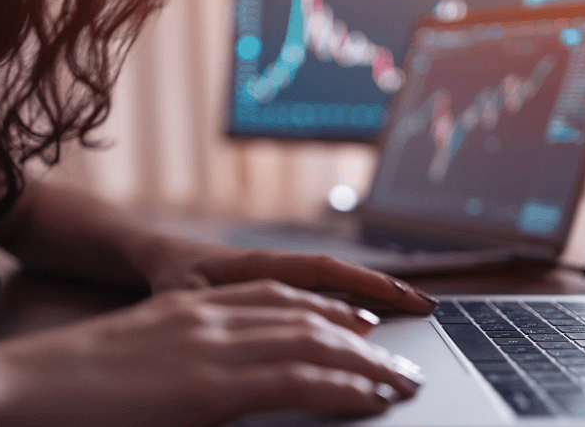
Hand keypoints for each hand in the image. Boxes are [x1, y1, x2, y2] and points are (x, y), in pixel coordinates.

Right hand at [0, 280, 425, 426]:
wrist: (12, 388)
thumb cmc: (63, 387)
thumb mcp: (132, 359)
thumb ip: (178, 364)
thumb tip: (204, 385)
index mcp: (187, 309)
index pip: (274, 295)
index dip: (324, 305)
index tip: (359, 321)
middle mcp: (207, 316)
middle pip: (305, 313)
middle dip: (359, 333)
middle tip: (395, 354)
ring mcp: (210, 347)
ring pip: (312, 341)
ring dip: (366, 361)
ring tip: (399, 378)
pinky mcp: (209, 387)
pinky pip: (296, 378)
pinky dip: (342, 384)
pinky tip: (368, 395)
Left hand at [135, 234, 438, 315]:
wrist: (155, 254)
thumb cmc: (169, 275)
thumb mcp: (181, 297)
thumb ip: (208, 312)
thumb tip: (235, 331)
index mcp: (259, 265)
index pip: (325, 272)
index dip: (366, 284)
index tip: (403, 298)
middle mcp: (278, 267)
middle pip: (343, 277)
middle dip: (386, 289)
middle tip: (429, 308)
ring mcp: (280, 276)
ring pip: (336, 285)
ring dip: (373, 294)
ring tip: (415, 310)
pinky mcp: (276, 287)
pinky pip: (321, 292)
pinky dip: (350, 301)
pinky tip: (371, 321)